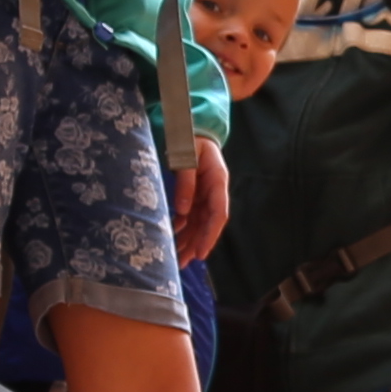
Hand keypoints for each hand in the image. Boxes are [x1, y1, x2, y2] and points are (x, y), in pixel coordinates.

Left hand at [171, 145, 229, 263]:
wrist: (191, 128)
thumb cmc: (190, 138)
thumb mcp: (187, 155)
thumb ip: (185, 181)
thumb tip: (182, 210)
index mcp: (218, 182)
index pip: (218, 214)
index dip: (210, 236)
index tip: (201, 254)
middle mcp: (213, 191)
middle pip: (207, 224)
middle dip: (196, 245)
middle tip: (183, 264)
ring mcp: (204, 194)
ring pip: (198, 223)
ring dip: (188, 240)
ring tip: (177, 259)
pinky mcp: (195, 194)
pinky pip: (189, 215)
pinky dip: (181, 228)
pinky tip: (172, 238)